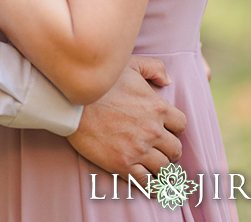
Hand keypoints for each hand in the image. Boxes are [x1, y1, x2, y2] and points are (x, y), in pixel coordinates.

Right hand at [66, 56, 185, 176]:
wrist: (69, 103)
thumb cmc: (98, 83)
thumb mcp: (129, 65)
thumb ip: (154, 68)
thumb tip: (167, 80)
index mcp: (158, 108)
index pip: (181, 125)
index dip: (174, 129)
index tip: (166, 131)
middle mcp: (153, 131)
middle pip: (175, 150)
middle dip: (169, 151)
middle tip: (161, 152)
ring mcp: (138, 150)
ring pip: (163, 168)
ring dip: (160, 169)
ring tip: (154, 168)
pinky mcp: (122, 164)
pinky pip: (146, 182)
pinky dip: (151, 186)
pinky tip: (149, 184)